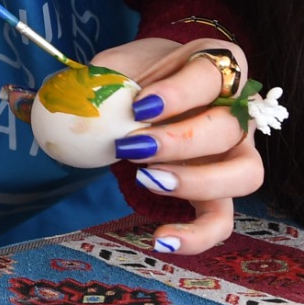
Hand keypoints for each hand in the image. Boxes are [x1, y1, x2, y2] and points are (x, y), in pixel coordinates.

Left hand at [90, 37, 260, 256]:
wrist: (152, 91)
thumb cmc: (142, 75)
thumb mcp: (121, 64)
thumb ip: (102, 80)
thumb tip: (60, 101)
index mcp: (218, 65)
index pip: (210, 78)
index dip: (178, 95)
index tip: (140, 106)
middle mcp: (240, 110)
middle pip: (228, 129)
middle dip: (179, 142)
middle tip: (132, 145)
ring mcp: (237, 153)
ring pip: (243, 175)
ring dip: (196, 183)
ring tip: (147, 180)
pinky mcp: (223, 189)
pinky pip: (223, 219)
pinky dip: (198, 235)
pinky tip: (161, 240)